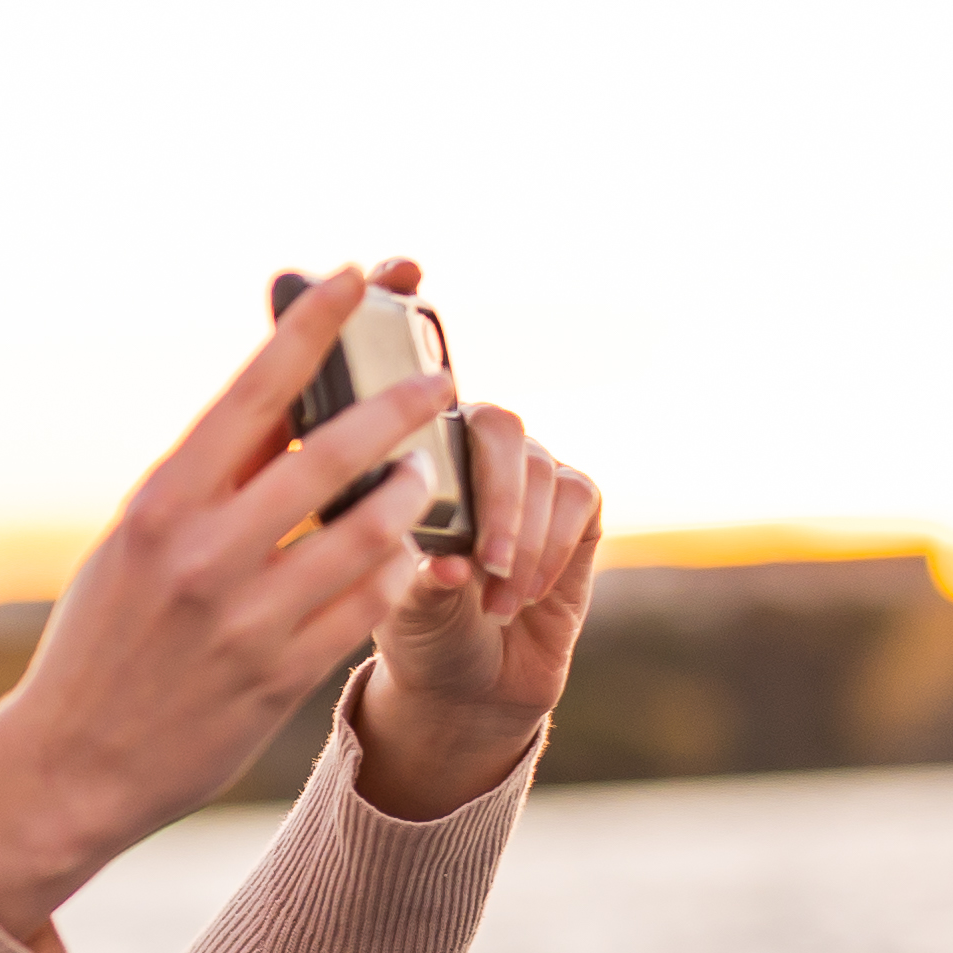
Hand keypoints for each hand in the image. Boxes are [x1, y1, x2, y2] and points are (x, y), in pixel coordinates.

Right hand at [0, 262, 469, 942]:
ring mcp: (243, 618)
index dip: (311, 328)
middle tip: (438, 383)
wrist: (69, 763)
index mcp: (159, 505)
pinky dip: (397, 573)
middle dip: (397, 408)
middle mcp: (200, 553)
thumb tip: (286, 409)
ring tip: (423, 479)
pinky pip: (367, 607)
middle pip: (327, 455)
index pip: (250, 393)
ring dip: (409, 495)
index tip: (357, 278)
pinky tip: (408, 558)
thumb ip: (206, 486)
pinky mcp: (278, 677)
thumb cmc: (106, 640)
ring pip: (366, 532)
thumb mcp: (135, 546)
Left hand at [355, 323, 602, 819]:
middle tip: (477, 553)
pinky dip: (548, 547)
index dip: (397, 300)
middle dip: (490, 479)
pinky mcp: (575, 504)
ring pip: (532, 462)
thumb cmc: (406, 630)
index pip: (396, 363)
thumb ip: (402, 568)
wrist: (457, 687)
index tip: (402, 265)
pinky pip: (575, 496)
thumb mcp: (377, 598)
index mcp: (395, 452)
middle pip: (490, 418)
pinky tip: (516, 594)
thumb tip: (444, 558)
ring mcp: (520, 470)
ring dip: (514, 532)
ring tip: (489, 592)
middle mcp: (461, 446)